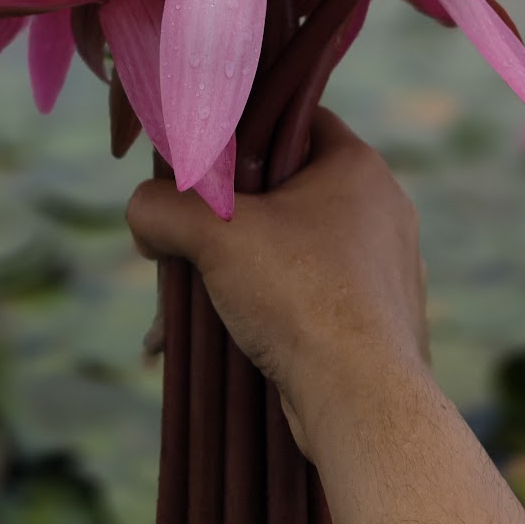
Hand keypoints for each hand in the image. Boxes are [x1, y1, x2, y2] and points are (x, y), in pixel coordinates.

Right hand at [126, 107, 428, 458]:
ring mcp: (383, 268)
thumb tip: (141, 212)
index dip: (240, 135)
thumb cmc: (301, 296)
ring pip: (291, 252)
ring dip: (235, 275)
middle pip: (283, 192)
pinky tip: (221, 343)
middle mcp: (379, 209)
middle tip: (182, 245)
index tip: (201, 163)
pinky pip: (309, 299)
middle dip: (223, 223)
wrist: (362, 402)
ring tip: (184, 312)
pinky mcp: (376, 321)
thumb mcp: (215, 234)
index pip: (291, 120)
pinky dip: (267, 313)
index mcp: (357, 166)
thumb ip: (163, 206)